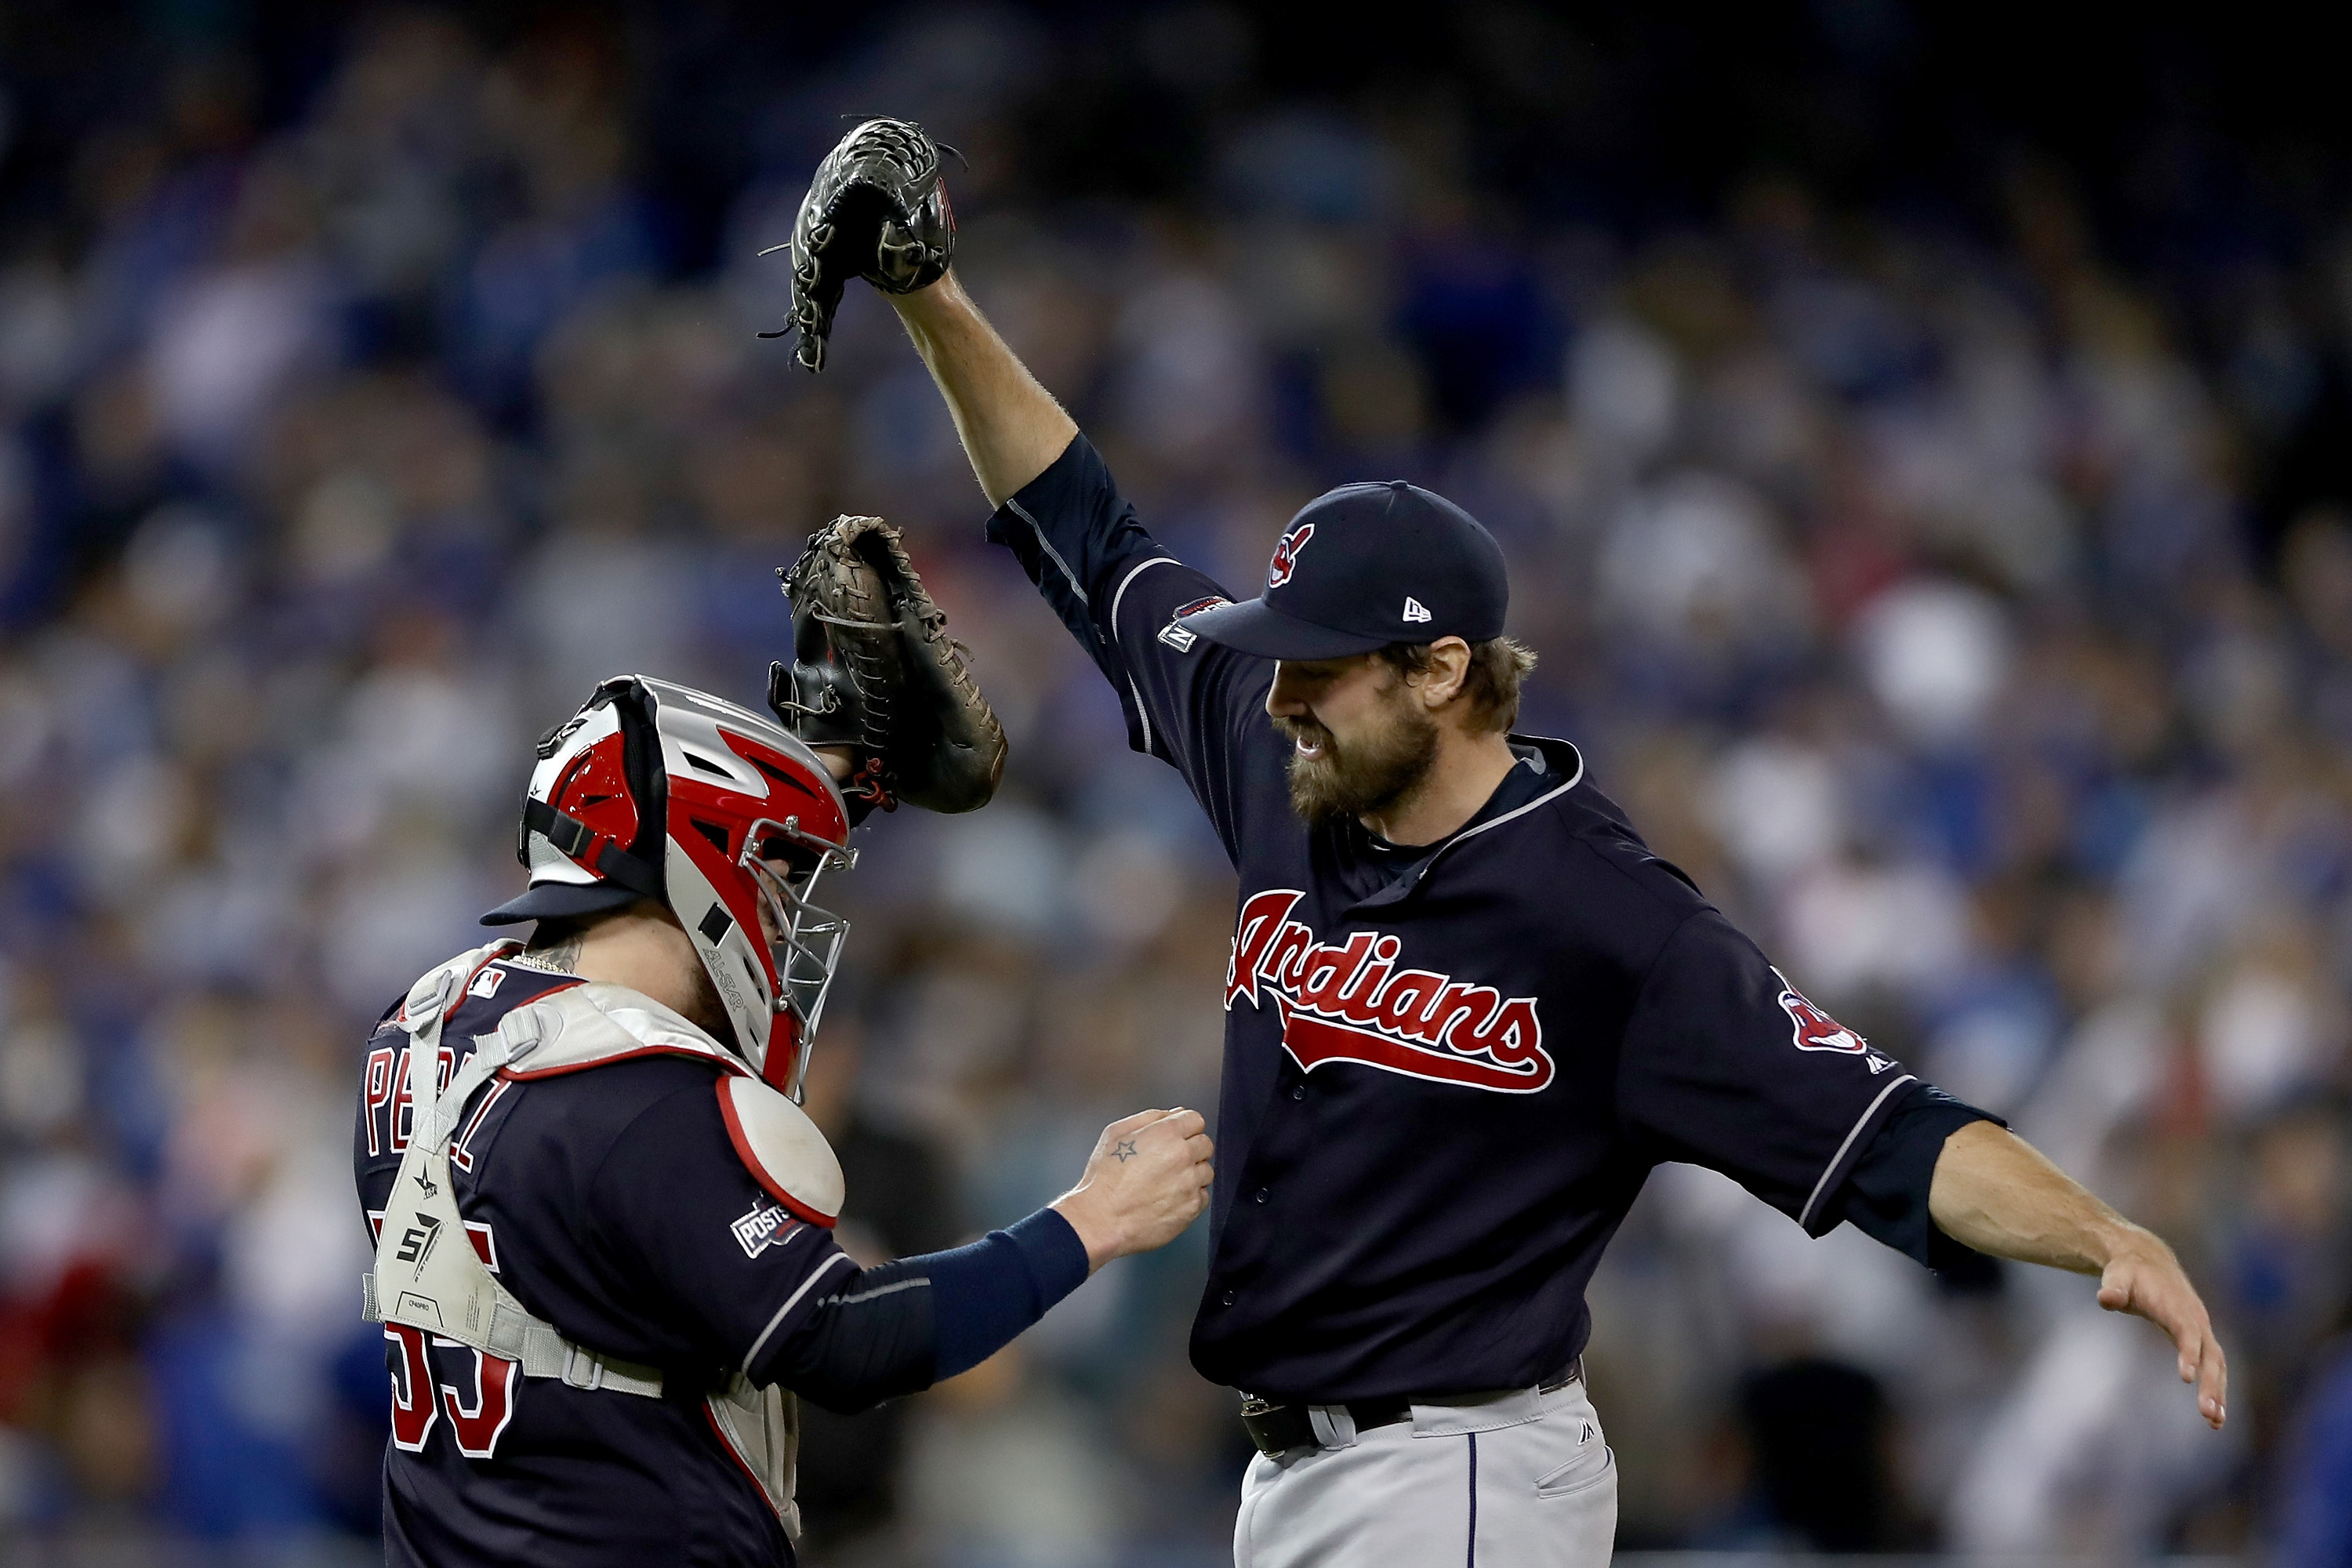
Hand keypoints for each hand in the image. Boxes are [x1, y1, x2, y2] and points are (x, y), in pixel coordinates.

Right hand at [1050, 1109, 1212, 1271]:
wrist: (1101, 1219)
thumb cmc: (1104, 1180)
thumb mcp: (1115, 1133)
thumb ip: (1149, 1118)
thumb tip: (1170, 1114)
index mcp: (1166, 1134)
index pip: (1195, 1120)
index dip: (1185, 1127)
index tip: (1178, 1136)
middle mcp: (1182, 1156)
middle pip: (1206, 1144)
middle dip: (1191, 1148)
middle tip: (1170, 1161)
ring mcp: (1190, 1183)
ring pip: (1207, 1171)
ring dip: (1192, 1174)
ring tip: (1167, 1182)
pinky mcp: (1192, 1207)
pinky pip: (1203, 1196)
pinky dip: (1191, 1197)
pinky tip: (1170, 1198)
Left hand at [2096, 1224, 2227, 1428]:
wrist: (2146, 1260)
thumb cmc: (2127, 1273)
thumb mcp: (2116, 1277)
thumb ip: (2114, 1289)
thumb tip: (2106, 1298)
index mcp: (2175, 1306)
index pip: (2186, 1331)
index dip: (2189, 1353)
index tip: (2187, 1378)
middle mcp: (2195, 1319)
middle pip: (2210, 1355)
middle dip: (2211, 1384)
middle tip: (2207, 1414)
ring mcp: (2201, 1329)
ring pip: (2217, 1364)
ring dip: (2219, 1392)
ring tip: (2215, 1423)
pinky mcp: (2201, 1339)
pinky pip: (2214, 1367)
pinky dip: (2217, 1389)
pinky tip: (2214, 1418)